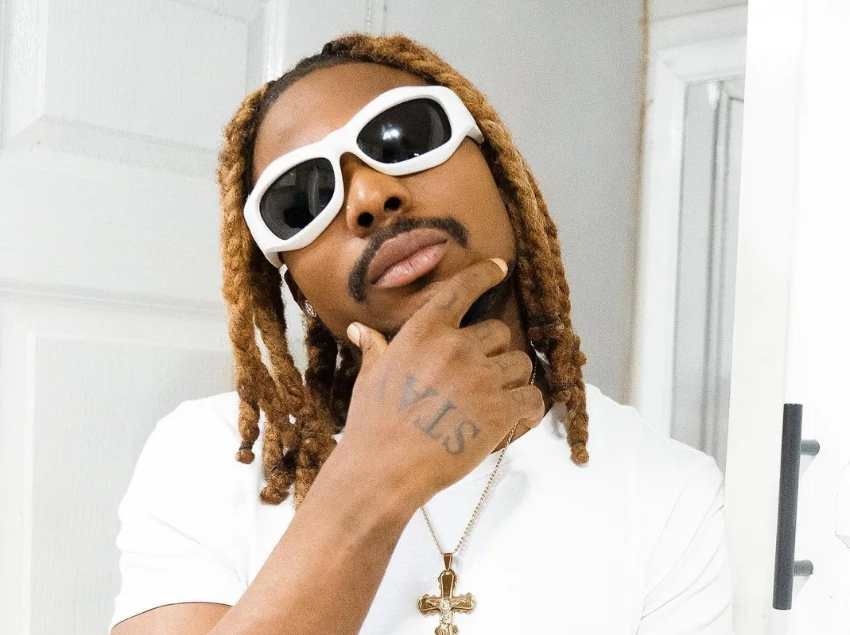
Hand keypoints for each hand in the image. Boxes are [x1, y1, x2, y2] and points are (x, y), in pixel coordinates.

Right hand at [336, 258, 544, 511]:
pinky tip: (517, 419)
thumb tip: (359, 330)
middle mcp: (457, 346)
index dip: (483, 275)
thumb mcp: (370, 378)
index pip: (461, 290)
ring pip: (520, 364)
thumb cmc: (373, 424)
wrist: (384, 469)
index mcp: (425, 332)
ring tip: (493, 402)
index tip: (498, 268)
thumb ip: (376, 349)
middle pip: (499, 333)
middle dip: (494, 353)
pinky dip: (529, 409)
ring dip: (512, 381)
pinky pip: (532, 398)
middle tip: (479, 378)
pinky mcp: (501, 409)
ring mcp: (482, 377)